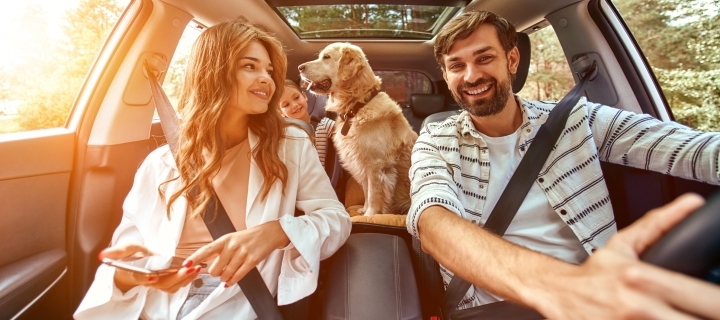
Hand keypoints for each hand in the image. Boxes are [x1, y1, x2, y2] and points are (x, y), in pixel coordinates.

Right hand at [100, 243, 200, 292]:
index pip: (138, 277)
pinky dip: (187, 279)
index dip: (145, 278)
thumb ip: (116, 251)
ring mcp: (157, 283)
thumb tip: (103, 255)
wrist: (136, 263)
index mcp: (134, 272)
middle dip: (175, 277)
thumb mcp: (124, 249)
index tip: (152, 276)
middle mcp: (147, 280)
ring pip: (171, 286)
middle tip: (187, 269)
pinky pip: (177, 285)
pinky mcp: (166, 282)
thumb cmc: (131, 257)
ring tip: (195, 268)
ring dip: (184, 279)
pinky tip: (196, 271)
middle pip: (161, 284)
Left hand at [183, 220, 289, 286]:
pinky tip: (230, 281)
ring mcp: (242, 254)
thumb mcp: (231, 238)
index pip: (206, 249)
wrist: (268, 233)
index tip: (186, 264)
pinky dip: (232, 281)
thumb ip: (219, 249)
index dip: (195, 257)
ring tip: (227, 274)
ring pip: (226, 274)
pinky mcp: (252, 261)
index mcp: (224, 239)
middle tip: (220, 270)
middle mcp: (232, 246)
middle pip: (215, 268)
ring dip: (224, 278)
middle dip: (216, 273)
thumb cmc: (248, 237)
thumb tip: (205, 263)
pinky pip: (238, 276)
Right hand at [541, 193, 719, 318]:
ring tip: (682, 315)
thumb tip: (693, 203)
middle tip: (708, 312)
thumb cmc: (592, 275)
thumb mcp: (624, 245)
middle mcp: (641, 308)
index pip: (709, 300)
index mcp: (646, 280)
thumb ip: (660, 224)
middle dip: (709, 316)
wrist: (555, 293)